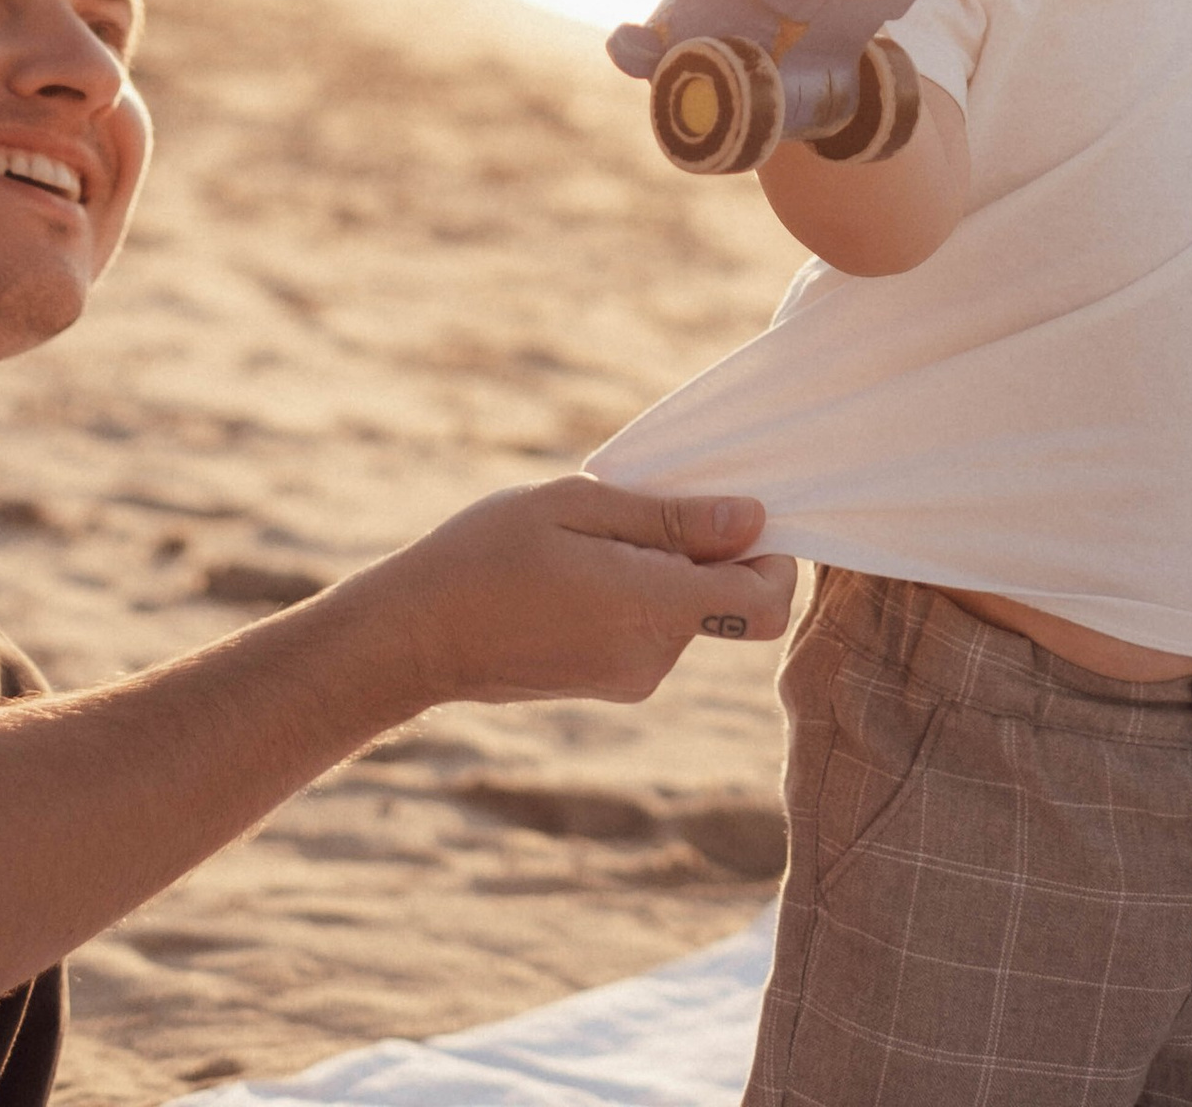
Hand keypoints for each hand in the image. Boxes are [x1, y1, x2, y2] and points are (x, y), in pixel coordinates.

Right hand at [374, 477, 795, 706]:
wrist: (418, 636)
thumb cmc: (488, 555)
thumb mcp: (579, 507)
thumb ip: (672, 519)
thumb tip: (754, 520)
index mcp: (653, 610)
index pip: (766, 605)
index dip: (773, 556)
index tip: (734, 512)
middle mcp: (654, 657)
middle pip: (727, 599)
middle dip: (703, 548)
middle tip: (634, 508)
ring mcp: (632, 677)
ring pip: (688, 609)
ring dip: (664, 567)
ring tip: (592, 540)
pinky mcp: (611, 683)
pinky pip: (655, 627)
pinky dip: (639, 592)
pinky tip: (579, 570)